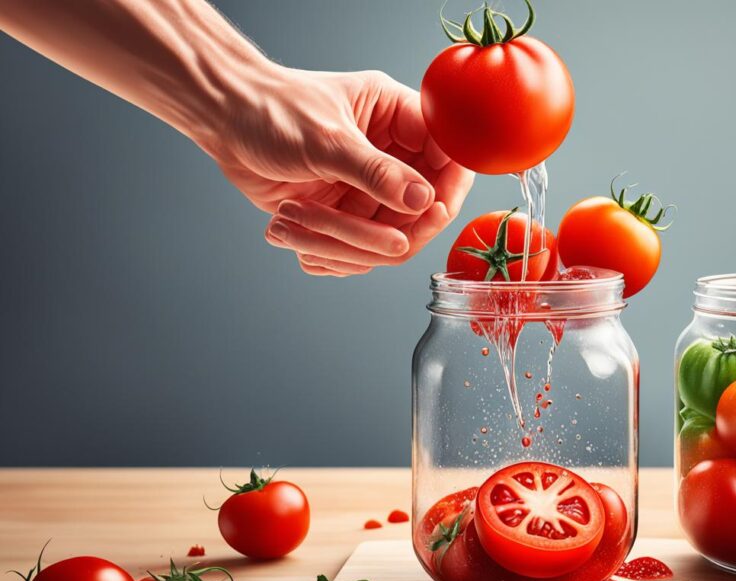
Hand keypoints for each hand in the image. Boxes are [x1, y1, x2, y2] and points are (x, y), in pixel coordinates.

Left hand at [209, 67, 473, 276]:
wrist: (225, 122)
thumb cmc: (272, 111)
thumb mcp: (326, 140)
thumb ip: (376, 173)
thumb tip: (423, 200)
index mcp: (397, 117)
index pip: (448, 157)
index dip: (448, 188)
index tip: (434, 212)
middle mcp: (391, 155)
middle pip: (423, 209)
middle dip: (389, 231)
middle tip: (358, 238)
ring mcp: (370, 187)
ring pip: (387, 238)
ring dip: (343, 244)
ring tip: (294, 223)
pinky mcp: (346, 212)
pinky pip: (355, 250)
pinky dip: (325, 253)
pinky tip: (289, 229)